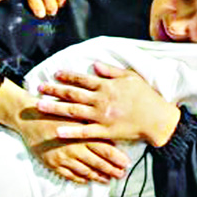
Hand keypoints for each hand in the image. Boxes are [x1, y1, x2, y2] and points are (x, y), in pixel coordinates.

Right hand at [0, 80, 128, 183]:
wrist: (30, 116)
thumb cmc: (55, 110)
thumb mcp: (77, 112)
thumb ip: (93, 121)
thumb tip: (110, 129)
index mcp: (83, 133)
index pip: (106, 149)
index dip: (117, 158)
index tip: (127, 163)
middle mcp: (75, 147)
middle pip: (98, 162)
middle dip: (111, 170)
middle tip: (121, 175)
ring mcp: (63, 157)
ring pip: (85, 171)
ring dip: (98, 176)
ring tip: (107, 179)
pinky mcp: (53, 163)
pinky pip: (69, 175)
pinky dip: (80, 178)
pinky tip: (86, 180)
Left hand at [36, 62, 180, 146]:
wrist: (157, 119)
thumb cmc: (146, 97)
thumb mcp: (130, 77)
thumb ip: (111, 71)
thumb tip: (94, 65)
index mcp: (107, 86)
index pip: (82, 79)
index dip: (67, 76)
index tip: (55, 74)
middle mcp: (101, 100)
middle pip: (72, 94)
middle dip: (54, 90)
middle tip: (39, 87)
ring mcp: (101, 116)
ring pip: (73, 111)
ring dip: (55, 108)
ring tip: (39, 105)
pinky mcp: (104, 131)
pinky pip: (84, 132)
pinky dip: (70, 131)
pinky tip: (56, 130)